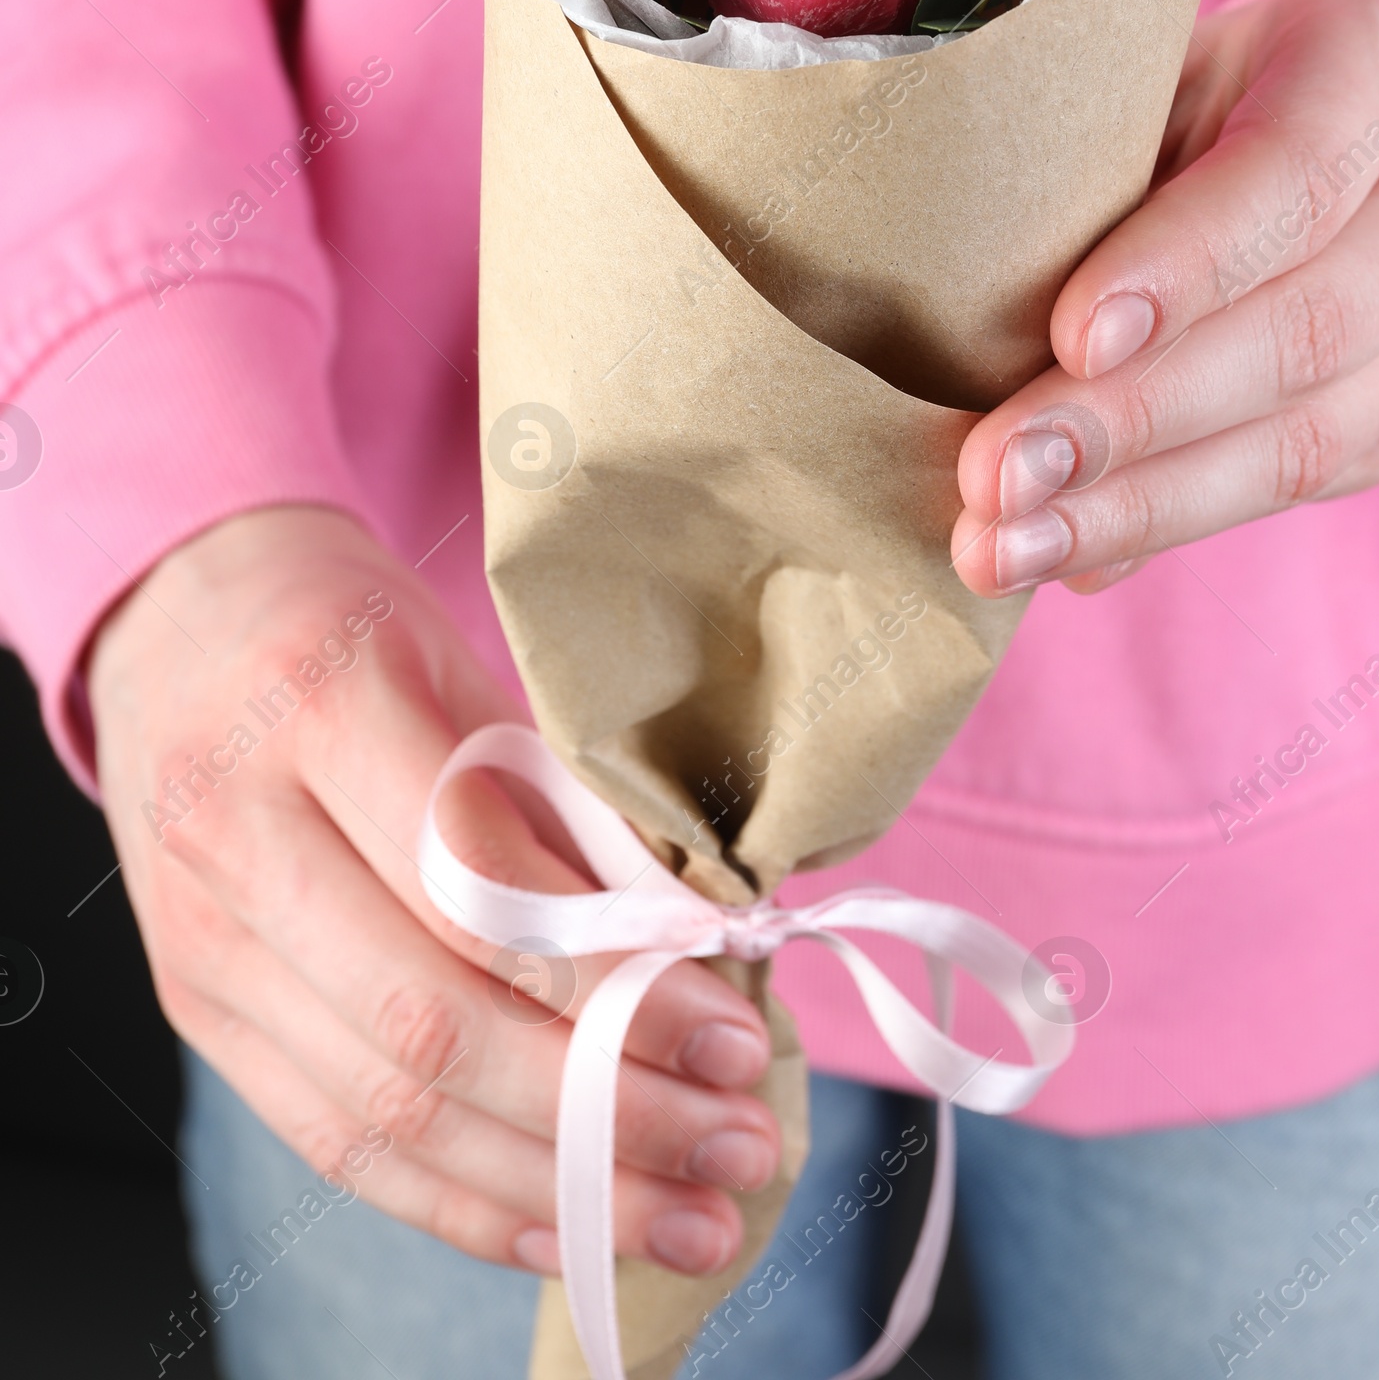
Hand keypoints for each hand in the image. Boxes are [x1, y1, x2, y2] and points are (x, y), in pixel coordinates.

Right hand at [89, 506, 779, 1276]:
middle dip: (604, 1109)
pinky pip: (335, 1145)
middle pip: (430, 1026)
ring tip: (688, 1218)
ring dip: (555, 1185)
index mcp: (317, 710)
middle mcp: (238, 838)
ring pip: (385, 1113)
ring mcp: (205, 943)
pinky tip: (572, 1225)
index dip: (613, 983)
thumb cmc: (350, 626)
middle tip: (736, 1147)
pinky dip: (463, 1203)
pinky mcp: (199, 1015)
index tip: (731, 1032)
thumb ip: (560, 804)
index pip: (478, 890)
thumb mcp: (465, 663)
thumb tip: (696, 945)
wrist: (177, 618)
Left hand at [953, 0, 1378, 595]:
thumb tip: (957, 295)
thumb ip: (1104, 162)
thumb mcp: (1172, 72)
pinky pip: (1292, 493)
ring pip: (1304, 440)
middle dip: (1133, 418)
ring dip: (1138, 507)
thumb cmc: (1225, 93)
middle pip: (1303, 331)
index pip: (1295, 175)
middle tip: (997, 476)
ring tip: (1006, 546)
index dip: (1186, 263)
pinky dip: (1162, 527)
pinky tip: (1064, 556)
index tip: (1072, 335)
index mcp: (1373, 74)